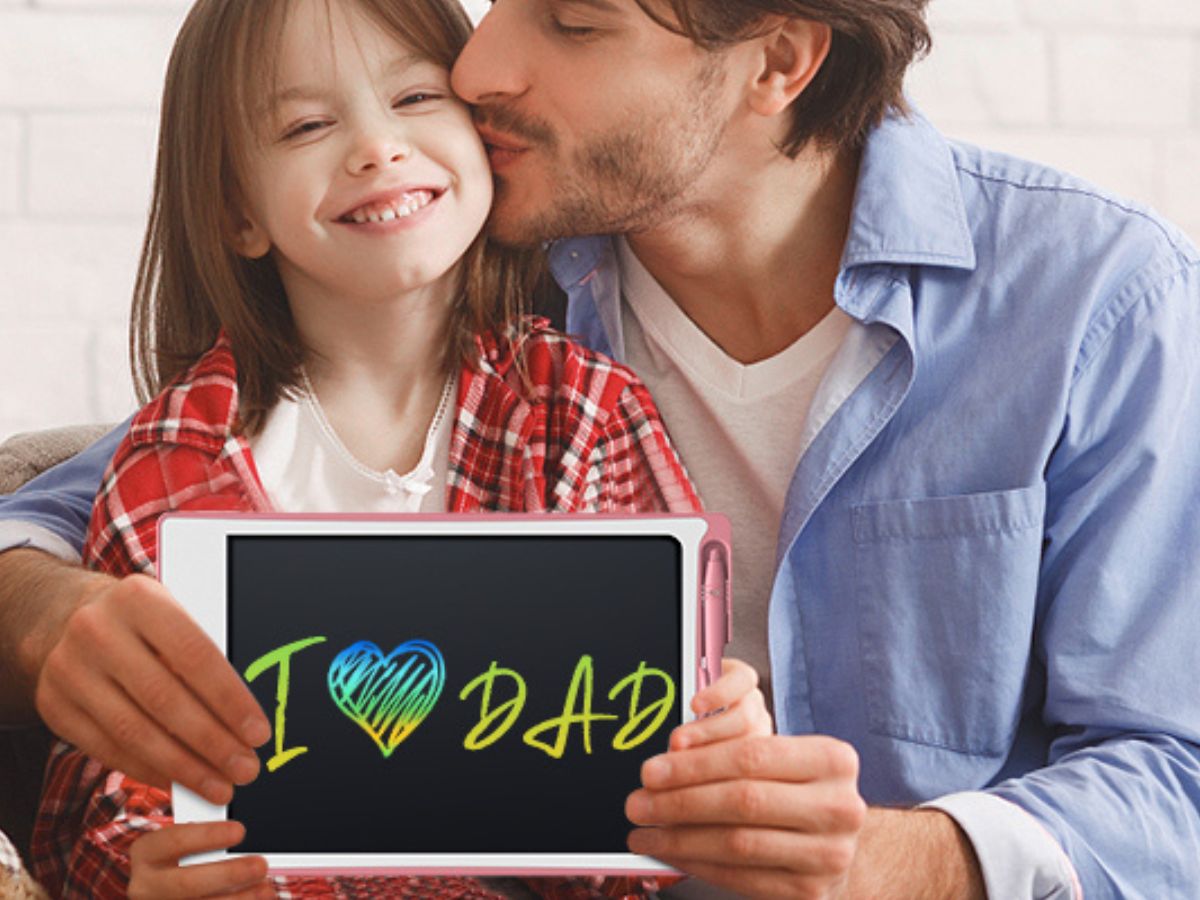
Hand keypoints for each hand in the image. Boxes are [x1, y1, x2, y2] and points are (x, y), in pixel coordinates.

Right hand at [33, 572, 270, 803]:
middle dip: (211, 742)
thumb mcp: (175, 617)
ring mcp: (68, 669)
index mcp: (139, 599)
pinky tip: (178, 781)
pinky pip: (106, 748)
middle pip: (164, 699)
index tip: (258, 734)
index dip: (230, 701)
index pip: (195, 657)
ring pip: (133, 731)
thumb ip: (205, 658)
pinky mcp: (53, 705)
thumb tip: (245, 719)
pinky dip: (147, 770)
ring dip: (183, 767)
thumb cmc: (145, 623)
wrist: (73, 618)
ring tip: (219, 786)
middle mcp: (98, 631)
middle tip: (246, 769)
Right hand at [129, 820, 270, 899]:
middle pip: (187, 883)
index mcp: (148, 853)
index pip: (176, 841)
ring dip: (237, 899)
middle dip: (228, 874)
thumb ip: (204, 837)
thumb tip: (239, 834)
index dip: (209, 835)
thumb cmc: (176, 857)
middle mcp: (147, 885)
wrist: (150, 892)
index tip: (239, 831)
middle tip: (260, 865)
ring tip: (265, 889)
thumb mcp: (179, 842)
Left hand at [626, 667, 864, 899]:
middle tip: (637, 802)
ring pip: (737, 843)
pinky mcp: (810, 891)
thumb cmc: (795, 792)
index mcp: (833, 759)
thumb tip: (670, 751)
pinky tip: (672, 853)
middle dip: (680, 801)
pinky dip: (698, 864)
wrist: (835, 843)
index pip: (751, 755)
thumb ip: (730, 750)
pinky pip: (740, 877)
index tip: (650, 771)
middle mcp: (839, 807)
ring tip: (644, 831)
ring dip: (680, 839)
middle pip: (743, 800)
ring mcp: (830, 854)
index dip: (695, 764)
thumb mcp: (779, 759)